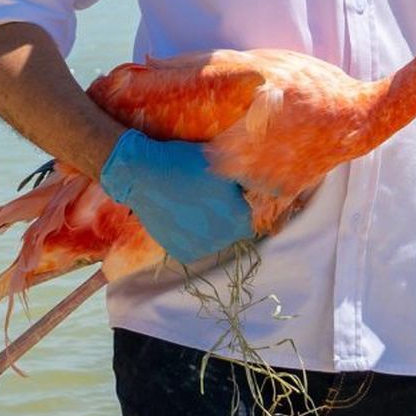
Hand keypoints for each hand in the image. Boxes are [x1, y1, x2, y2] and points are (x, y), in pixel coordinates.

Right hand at [98, 129, 253, 263]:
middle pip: (232, 228)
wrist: (144, 174)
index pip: (247, 214)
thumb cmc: (186, 162)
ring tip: (190, 203)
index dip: (235, 200)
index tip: (219, 189)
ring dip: (208, 225)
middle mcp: (225, 240)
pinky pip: (194, 244)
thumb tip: (272, 184)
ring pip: (214, 238)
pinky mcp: (182, 253)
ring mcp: (202, 249)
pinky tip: (180, 214)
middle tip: (203, 194)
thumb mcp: (224, 161)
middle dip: (224, 214)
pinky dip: (189, 234)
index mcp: (240, 219)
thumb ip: (249, 177)